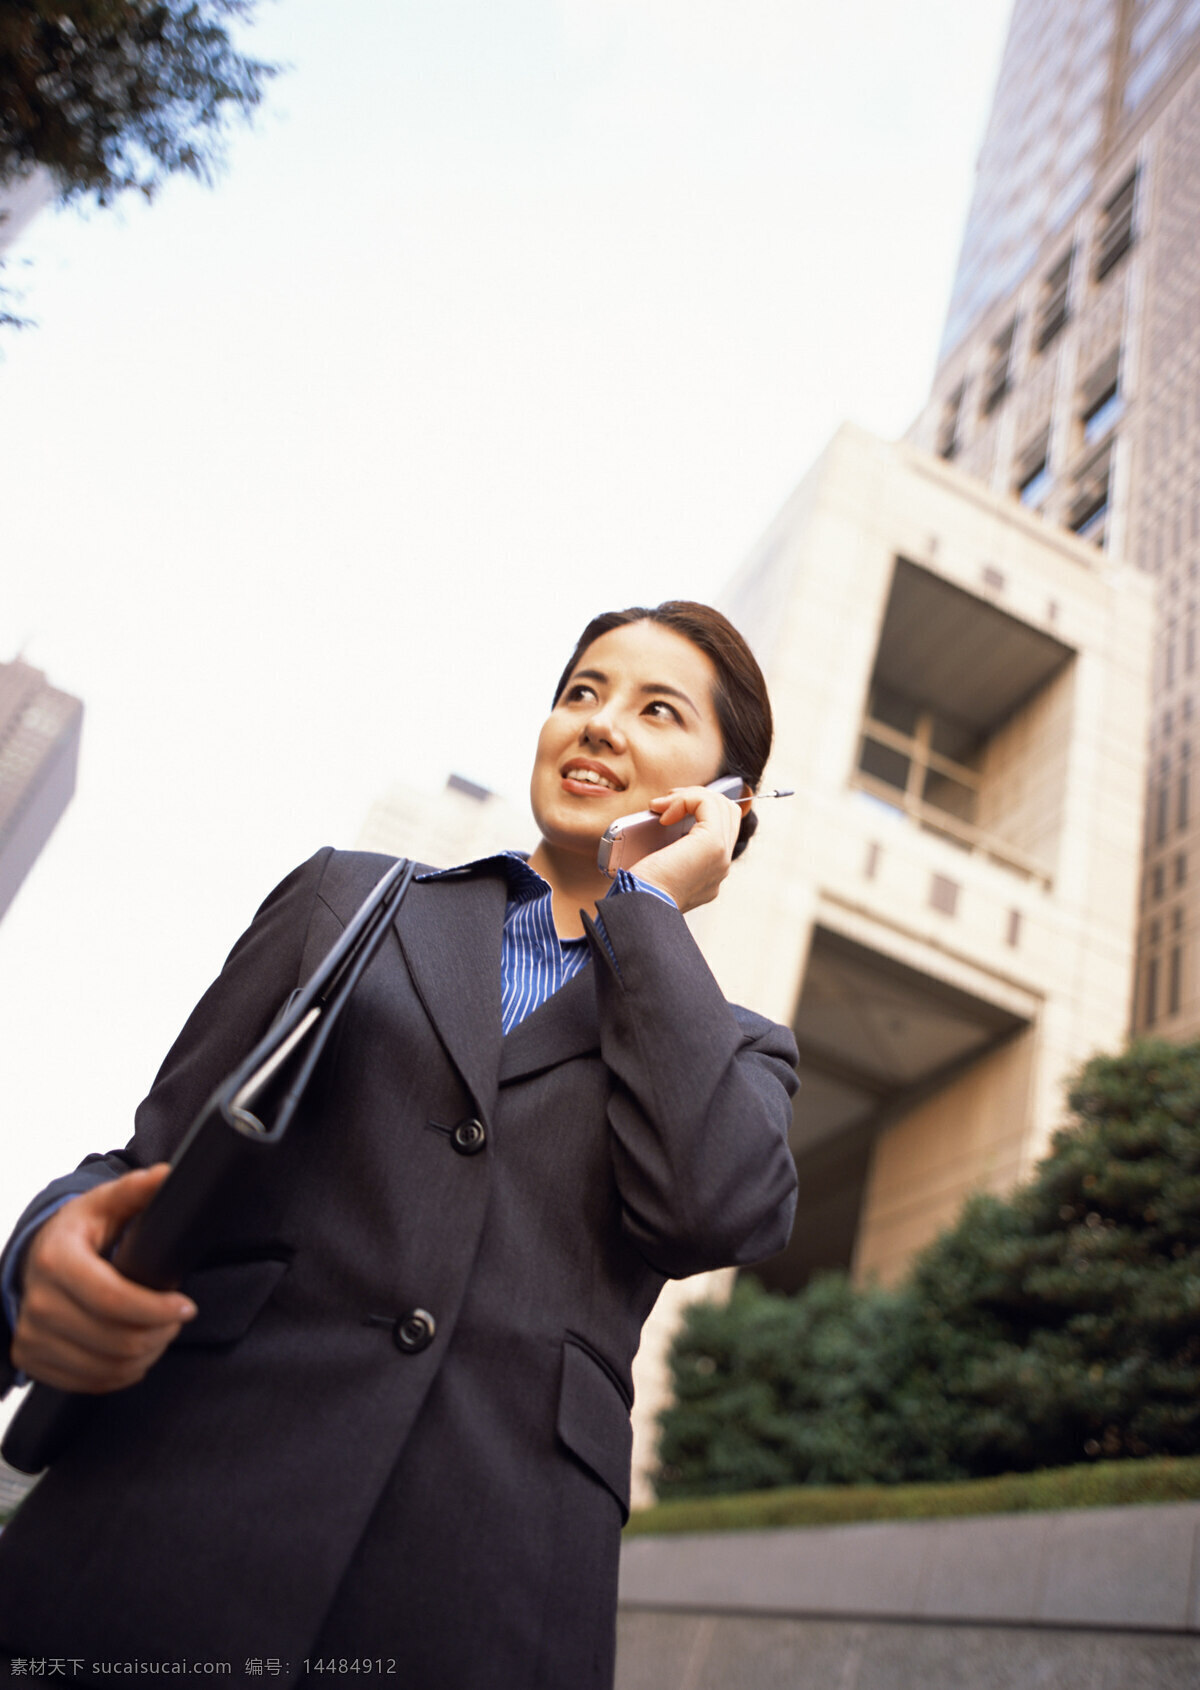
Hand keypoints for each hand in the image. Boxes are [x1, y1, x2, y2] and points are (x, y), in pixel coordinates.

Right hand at [11, 1164, 196, 1392]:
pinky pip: (86, 1382)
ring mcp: (31, 1334)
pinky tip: (137, 1352)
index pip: (111, 1299)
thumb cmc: (78, 1230)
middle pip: (112, 1339)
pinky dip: (120, 1373)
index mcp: (56, 1259)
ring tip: (162, 1333)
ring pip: (103, 1367)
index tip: (186, 1306)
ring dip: (145, 1355)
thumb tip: (166, 1175)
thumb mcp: (106, 1203)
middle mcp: (37, 1301)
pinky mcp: (32, 1359)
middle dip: (158, 1333)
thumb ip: (136, 1190)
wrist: (35, 1258)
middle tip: (178, 1319)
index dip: (155, 1309)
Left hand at [633, 785, 747, 913]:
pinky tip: (662, 811)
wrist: (637, 911)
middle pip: (727, 813)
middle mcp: (722, 865)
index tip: (666, 812)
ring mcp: (721, 855)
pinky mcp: (712, 844)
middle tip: (665, 803)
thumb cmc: (636, 893)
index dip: (698, 811)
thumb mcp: (655, 868)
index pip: (721, 829)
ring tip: (661, 804)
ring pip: (721, 804)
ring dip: (689, 796)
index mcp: (711, 874)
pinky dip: (685, 799)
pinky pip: (707, 803)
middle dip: (697, 798)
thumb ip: (667, 851)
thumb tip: (661, 824)